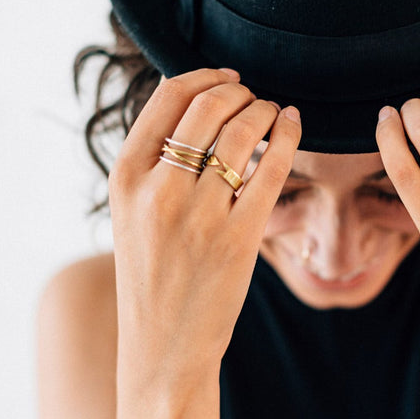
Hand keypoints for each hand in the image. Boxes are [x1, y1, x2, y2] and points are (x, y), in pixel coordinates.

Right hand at [108, 68, 300, 418]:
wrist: (163, 343)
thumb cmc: (153, 268)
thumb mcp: (132, 208)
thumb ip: (155, 155)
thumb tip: (194, 93)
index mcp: (126, 176)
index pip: (169, 96)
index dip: (206, 75)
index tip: (230, 77)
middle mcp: (158, 189)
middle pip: (209, 105)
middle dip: (240, 90)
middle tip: (255, 97)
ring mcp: (198, 214)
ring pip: (242, 130)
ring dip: (265, 110)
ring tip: (274, 113)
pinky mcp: (239, 236)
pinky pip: (271, 167)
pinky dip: (288, 135)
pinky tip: (293, 123)